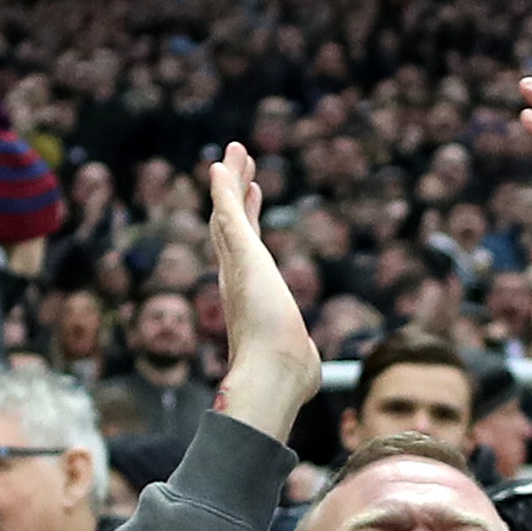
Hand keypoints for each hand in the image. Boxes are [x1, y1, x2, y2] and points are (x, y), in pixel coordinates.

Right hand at [205, 145, 320, 437]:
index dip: (247, 221)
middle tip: (239, 164)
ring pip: (229, 212)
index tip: (254, 195)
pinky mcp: (242, 254)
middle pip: (232, 225)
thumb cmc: (287, 376)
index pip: (247, 250)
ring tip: (236, 153)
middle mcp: (235, 278)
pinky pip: (229, 212)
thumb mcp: (300, 362)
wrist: (275, 375)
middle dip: (236, 193)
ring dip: (232, 181)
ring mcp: (236, 265)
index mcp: (250, 297)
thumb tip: (309, 374)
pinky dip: (224, 188)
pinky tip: (222, 165)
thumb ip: (301, 360)